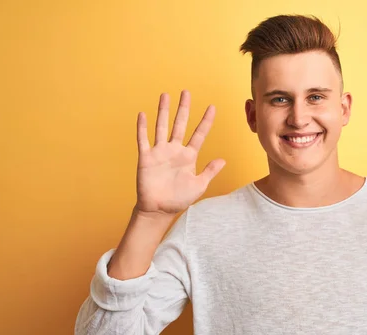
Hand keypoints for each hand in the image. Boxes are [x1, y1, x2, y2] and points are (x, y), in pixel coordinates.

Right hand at [134, 90, 224, 217]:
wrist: (159, 210)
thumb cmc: (179, 199)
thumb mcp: (199, 185)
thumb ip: (209, 171)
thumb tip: (223, 160)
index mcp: (189, 156)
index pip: (199, 134)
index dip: (206, 121)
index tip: (212, 107)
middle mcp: (174, 150)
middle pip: (180, 124)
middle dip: (183, 108)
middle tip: (186, 92)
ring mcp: (160, 152)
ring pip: (162, 127)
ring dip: (163, 112)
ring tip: (165, 96)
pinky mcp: (146, 158)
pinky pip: (143, 140)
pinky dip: (142, 127)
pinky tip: (143, 114)